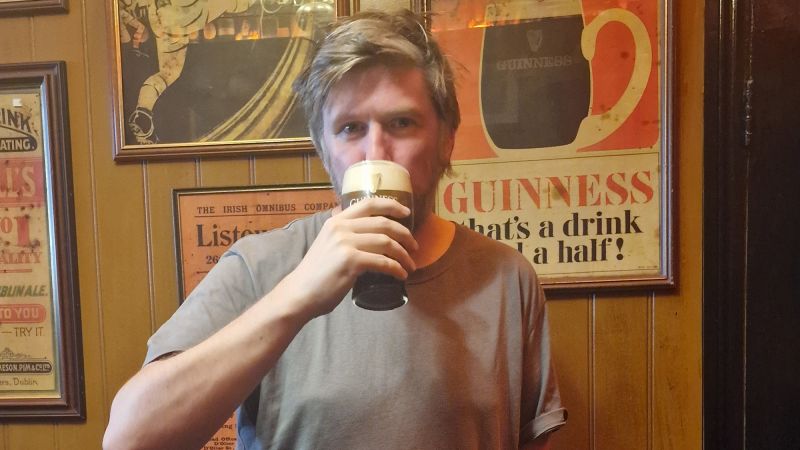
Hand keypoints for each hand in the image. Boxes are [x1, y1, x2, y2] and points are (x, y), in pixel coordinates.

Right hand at [276, 197, 417, 318]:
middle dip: (405, 234)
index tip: (407, 212)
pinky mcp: (350, 261)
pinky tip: (401, 275)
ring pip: (387, 242)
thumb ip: (344, 235)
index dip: (392, 205)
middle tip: (414, 247)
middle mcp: (341, 227)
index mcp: (337, 221)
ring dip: (403, 255)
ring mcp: (345, 243)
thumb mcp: (328, 243)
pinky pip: (383, 261)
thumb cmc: (316, 274)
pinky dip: (396, 268)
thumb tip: (366, 232)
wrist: (299, 293)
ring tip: (410, 265)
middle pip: (384, 223)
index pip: (369, 202)